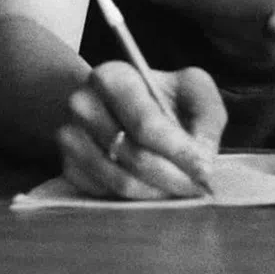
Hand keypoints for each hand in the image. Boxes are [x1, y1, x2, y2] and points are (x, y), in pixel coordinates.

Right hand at [56, 61, 225, 199]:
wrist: (114, 102)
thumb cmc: (158, 95)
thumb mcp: (189, 87)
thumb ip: (206, 114)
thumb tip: (203, 159)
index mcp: (111, 76)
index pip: (145, 123)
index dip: (179, 150)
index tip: (204, 170)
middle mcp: (83, 105)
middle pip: (134, 156)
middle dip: (174, 177)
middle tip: (198, 186)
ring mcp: (71, 138)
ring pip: (121, 182)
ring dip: (158, 192)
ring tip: (179, 186)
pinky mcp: (68, 166)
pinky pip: (107, 194)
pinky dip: (137, 197)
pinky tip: (153, 184)